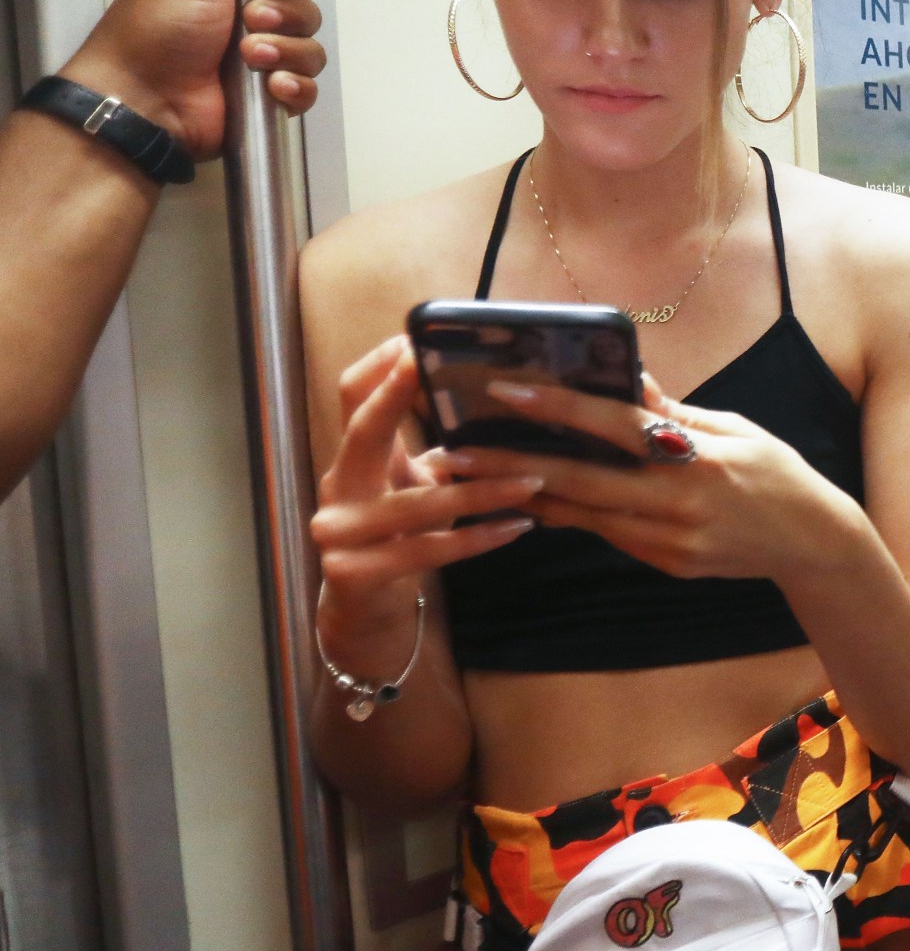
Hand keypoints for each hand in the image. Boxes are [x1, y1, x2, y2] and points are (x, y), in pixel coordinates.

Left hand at [58, 0, 325, 158]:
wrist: (141, 97)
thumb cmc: (156, 31)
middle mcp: (251, 25)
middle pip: (305, 13)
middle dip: (285, 17)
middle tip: (249, 22)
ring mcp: (262, 65)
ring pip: (310, 53)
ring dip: (287, 52)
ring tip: (251, 59)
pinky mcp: (269, 102)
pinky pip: (307, 92)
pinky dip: (296, 88)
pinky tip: (272, 86)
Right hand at [311, 336, 542, 642]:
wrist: (367, 610)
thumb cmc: (400, 534)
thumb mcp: (415, 485)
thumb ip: (442, 449)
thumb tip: (500, 403)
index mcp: (353, 457)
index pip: (351, 395)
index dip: (381, 367)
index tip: (415, 340)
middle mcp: (336, 486)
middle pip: (364, 430)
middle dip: (400, 396)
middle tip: (451, 374)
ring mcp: (338, 531)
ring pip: (417, 503)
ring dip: (482, 491)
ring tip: (532, 479)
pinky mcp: (354, 572)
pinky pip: (426, 550)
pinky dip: (477, 538)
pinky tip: (519, 527)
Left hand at [436, 372, 847, 581]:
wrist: (812, 542)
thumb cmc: (775, 472)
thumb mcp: (734, 428)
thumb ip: (672, 411)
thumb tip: (624, 378)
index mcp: (700, 459)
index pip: (617, 429)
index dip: (560, 411)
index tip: (506, 394)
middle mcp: (680, 504)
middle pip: (582, 482)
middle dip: (511, 466)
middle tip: (452, 454)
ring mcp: (671, 542)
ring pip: (583, 516)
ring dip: (523, 495)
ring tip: (469, 479)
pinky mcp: (666, 565)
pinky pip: (606, 534)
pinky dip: (566, 515)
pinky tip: (527, 500)